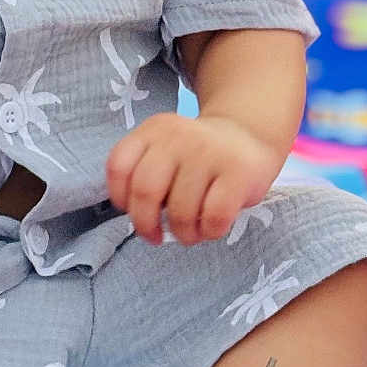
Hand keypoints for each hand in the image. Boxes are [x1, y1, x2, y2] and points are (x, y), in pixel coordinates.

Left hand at [106, 112, 282, 245]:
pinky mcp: (238, 171)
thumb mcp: (165, 151)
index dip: (120, 198)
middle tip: (155, 236)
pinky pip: (214, 217)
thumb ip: (145, 174)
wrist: (247, 137)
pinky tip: (212, 227)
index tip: (132, 211)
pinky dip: (209, 232)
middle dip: (146, 225)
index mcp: (154, 129)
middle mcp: (178, 135)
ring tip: (190, 231)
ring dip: (183, 233)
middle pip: (145, 191)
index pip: (119, 165)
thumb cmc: (198, 158)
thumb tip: (138, 219)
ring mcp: (209, 151)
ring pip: (180, 211)